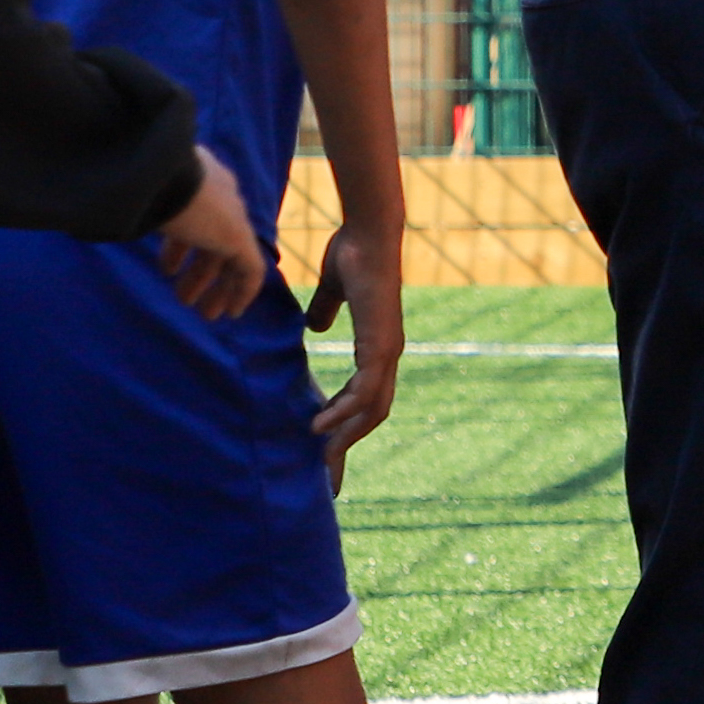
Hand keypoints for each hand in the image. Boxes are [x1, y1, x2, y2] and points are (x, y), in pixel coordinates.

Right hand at [148, 146, 265, 319]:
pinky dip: (242, 291)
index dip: (181, 248)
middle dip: (199, 272)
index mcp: (197, 181)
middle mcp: (220, 196)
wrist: (159, 173)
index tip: (167, 270)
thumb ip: (132, 209)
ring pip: (231, 258)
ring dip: (217, 287)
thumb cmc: (135, 182)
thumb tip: (106, 215)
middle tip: (183, 297)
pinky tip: (231, 313)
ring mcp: (232, 216)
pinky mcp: (239, 237)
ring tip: (204, 313)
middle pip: (214, 241)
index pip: (197, 217)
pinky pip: (250, 270)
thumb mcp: (132, 195)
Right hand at [302, 221, 401, 485]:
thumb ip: (325, 308)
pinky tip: (321, 427)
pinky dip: (344, 412)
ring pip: (371, 408)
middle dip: (350, 444)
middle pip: (374, 413)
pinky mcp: (380, 343)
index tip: (326, 445)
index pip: (369, 396)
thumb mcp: (333, 288)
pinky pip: (364, 389)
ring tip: (322, 458)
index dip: (349, 422)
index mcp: (379, 345)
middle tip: (329, 473)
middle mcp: (388, 354)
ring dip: (346, 435)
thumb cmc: (353, 252)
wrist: (370, 230)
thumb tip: (315, 325)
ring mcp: (387, 350)